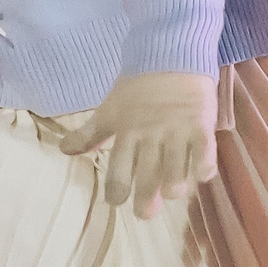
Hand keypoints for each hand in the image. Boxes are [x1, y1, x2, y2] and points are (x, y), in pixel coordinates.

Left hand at [58, 71, 217, 216]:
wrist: (170, 53)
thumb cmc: (137, 86)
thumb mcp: (110, 109)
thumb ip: (90, 133)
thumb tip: (63, 150)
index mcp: (126, 133)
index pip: (118, 169)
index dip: (116, 190)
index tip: (117, 201)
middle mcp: (150, 136)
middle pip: (146, 174)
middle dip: (145, 198)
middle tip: (145, 213)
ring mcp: (176, 131)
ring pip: (176, 167)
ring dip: (174, 184)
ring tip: (173, 193)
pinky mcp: (200, 124)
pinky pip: (204, 151)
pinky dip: (204, 166)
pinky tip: (202, 175)